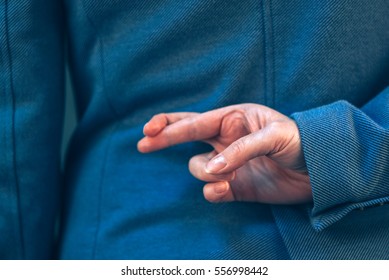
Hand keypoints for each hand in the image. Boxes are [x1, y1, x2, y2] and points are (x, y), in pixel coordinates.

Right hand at [137, 103, 311, 203]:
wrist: (321, 171)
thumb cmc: (301, 142)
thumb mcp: (274, 136)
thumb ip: (240, 149)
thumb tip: (212, 169)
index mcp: (234, 120)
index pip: (195, 121)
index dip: (170, 125)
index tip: (149, 130)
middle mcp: (226, 141)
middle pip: (185, 138)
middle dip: (164, 139)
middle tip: (143, 143)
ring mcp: (228, 165)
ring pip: (199, 169)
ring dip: (206, 173)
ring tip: (228, 176)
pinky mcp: (235, 187)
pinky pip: (212, 190)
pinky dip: (214, 192)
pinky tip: (225, 189)